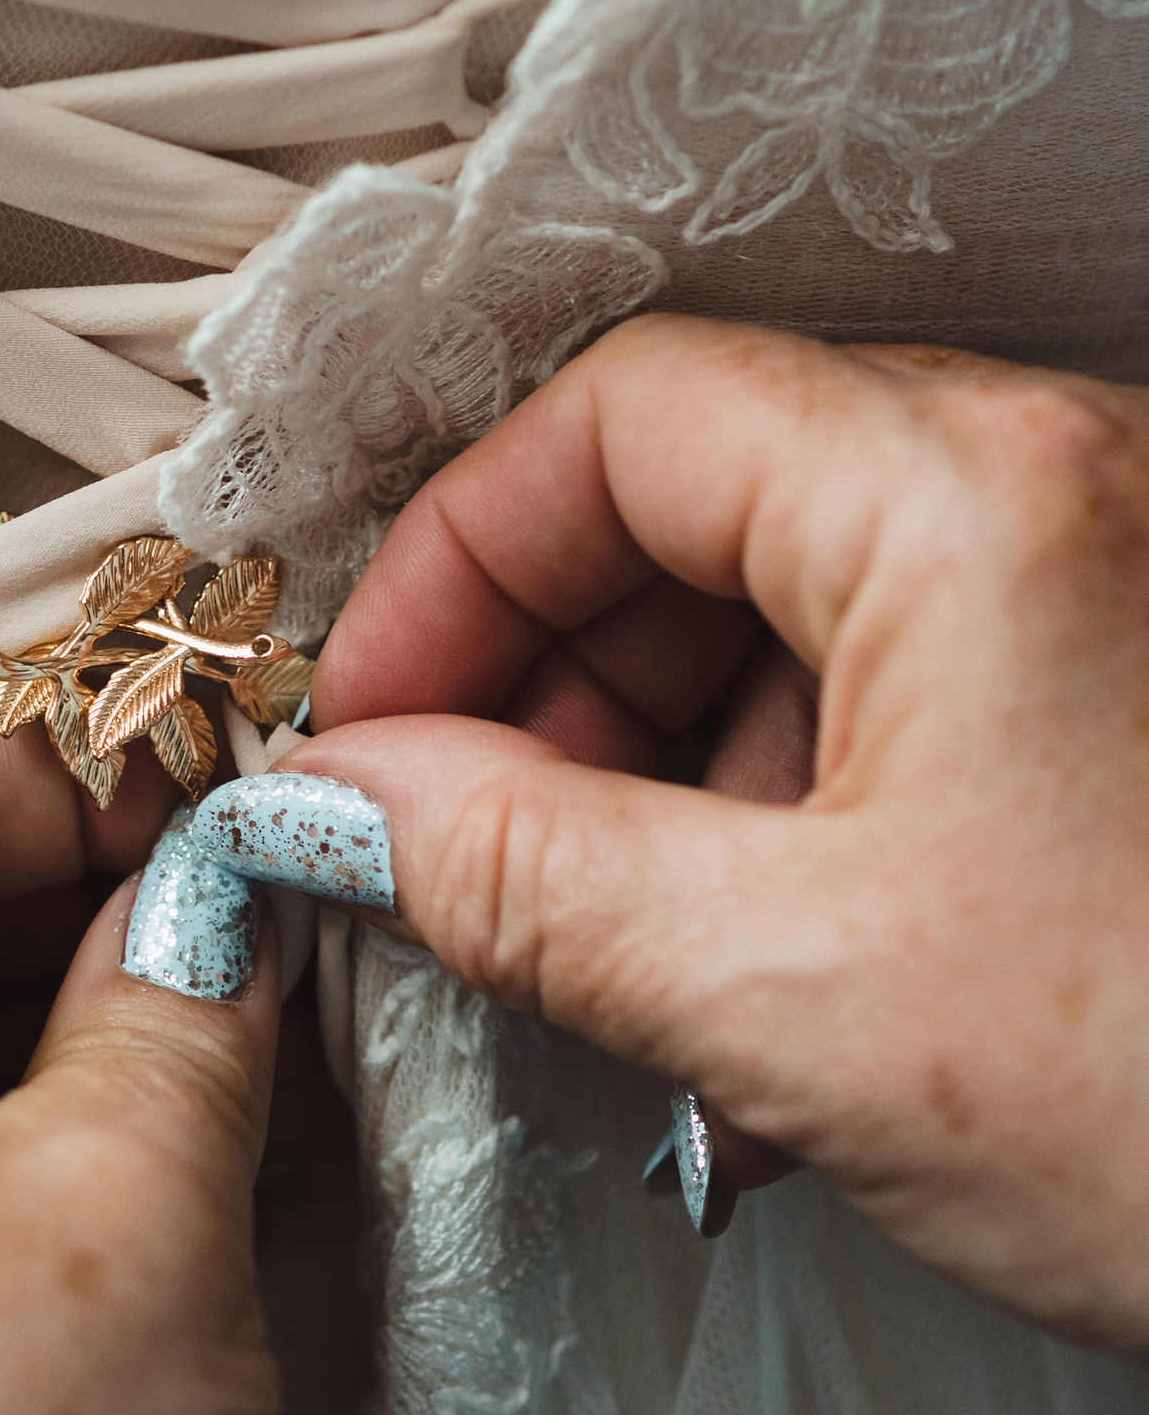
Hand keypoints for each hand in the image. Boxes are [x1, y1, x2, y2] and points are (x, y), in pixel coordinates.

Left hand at [0, 709, 283, 1414]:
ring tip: (234, 1060)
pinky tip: (157, 1189)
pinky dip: (35, 1127)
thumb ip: (180, 1010)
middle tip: (254, 925)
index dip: (59, 756)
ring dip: (68, 1008)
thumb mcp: (138, 1215)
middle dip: (73, 871)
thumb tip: (212, 900)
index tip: (221, 816)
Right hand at [297, 319, 1148, 1342]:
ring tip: (617, 959)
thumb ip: (517, 874)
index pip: (619, 420)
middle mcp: (1068, 495)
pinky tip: (754, 985)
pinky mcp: (1140, 712)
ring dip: (668, 769)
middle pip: (708, 498)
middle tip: (462, 845)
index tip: (375, 724)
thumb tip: (344, 803)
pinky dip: (795, 811)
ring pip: (808, 607)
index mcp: (973, 495)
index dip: (453, 566)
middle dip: (553, 681)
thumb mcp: (788, 994)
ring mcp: (1120, 595)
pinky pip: (917, 695)